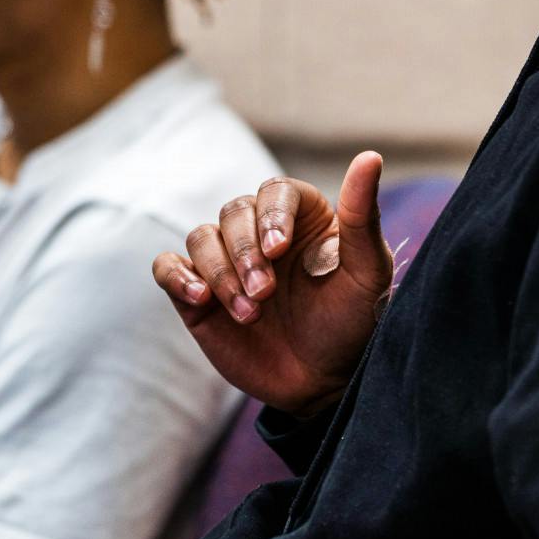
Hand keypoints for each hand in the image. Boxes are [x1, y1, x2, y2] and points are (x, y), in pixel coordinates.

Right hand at [152, 152, 394, 415]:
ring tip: (250, 313)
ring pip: (201, 237)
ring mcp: (226, 262)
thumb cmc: (353, 324)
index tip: (279, 250)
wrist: (324, 382)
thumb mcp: (367, 272)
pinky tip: (199, 297)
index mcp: (301, 216)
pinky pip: (168, 267)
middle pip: (233, 212)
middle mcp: (259, 231)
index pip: (274, 191)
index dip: (271, 215)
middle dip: (245, 253)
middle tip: (265, 294)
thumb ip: (363, 216)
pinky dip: (176, 275)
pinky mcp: (198, 295)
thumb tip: (370, 156)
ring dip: (220, 274)